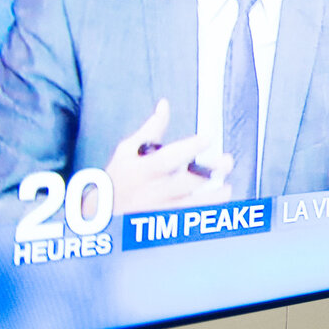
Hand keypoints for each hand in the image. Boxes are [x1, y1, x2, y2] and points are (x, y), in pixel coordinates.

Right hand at [104, 99, 230, 212]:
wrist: (101, 212)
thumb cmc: (117, 176)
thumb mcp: (127, 150)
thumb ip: (151, 130)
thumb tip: (165, 105)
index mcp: (143, 170)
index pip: (168, 159)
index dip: (190, 148)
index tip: (208, 138)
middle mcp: (152, 191)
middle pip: (186, 183)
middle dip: (210, 172)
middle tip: (227, 161)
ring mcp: (159, 209)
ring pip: (192, 206)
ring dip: (214, 197)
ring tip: (226, 188)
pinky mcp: (163, 223)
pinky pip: (189, 219)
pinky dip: (205, 212)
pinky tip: (216, 203)